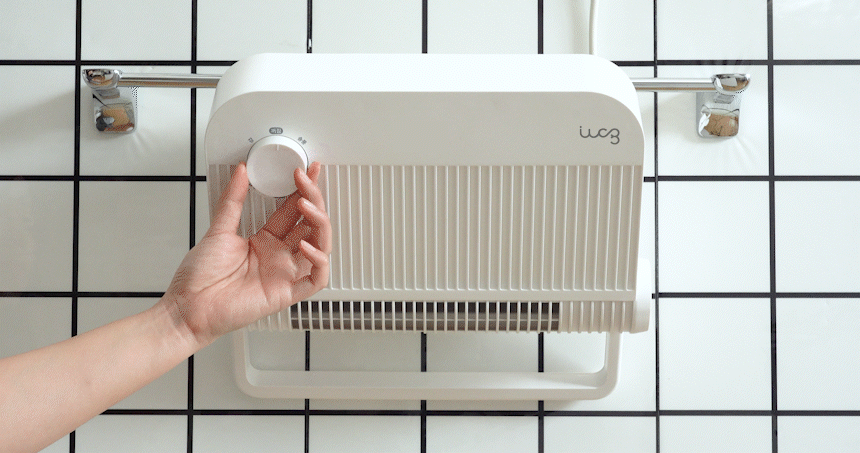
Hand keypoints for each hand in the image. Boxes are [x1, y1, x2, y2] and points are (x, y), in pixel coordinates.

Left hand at [163, 162, 331, 346]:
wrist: (188, 307)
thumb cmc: (200, 277)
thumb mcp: (218, 231)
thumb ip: (232, 201)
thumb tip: (241, 172)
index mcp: (265, 241)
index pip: (293, 212)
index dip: (303, 191)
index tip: (305, 171)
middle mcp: (279, 256)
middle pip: (310, 225)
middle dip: (313, 199)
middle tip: (306, 180)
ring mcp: (284, 275)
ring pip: (320, 247)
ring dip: (319, 224)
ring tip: (306, 205)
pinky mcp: (285, 294)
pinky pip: (316, 279)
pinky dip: (318, 262)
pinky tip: (308, 246)